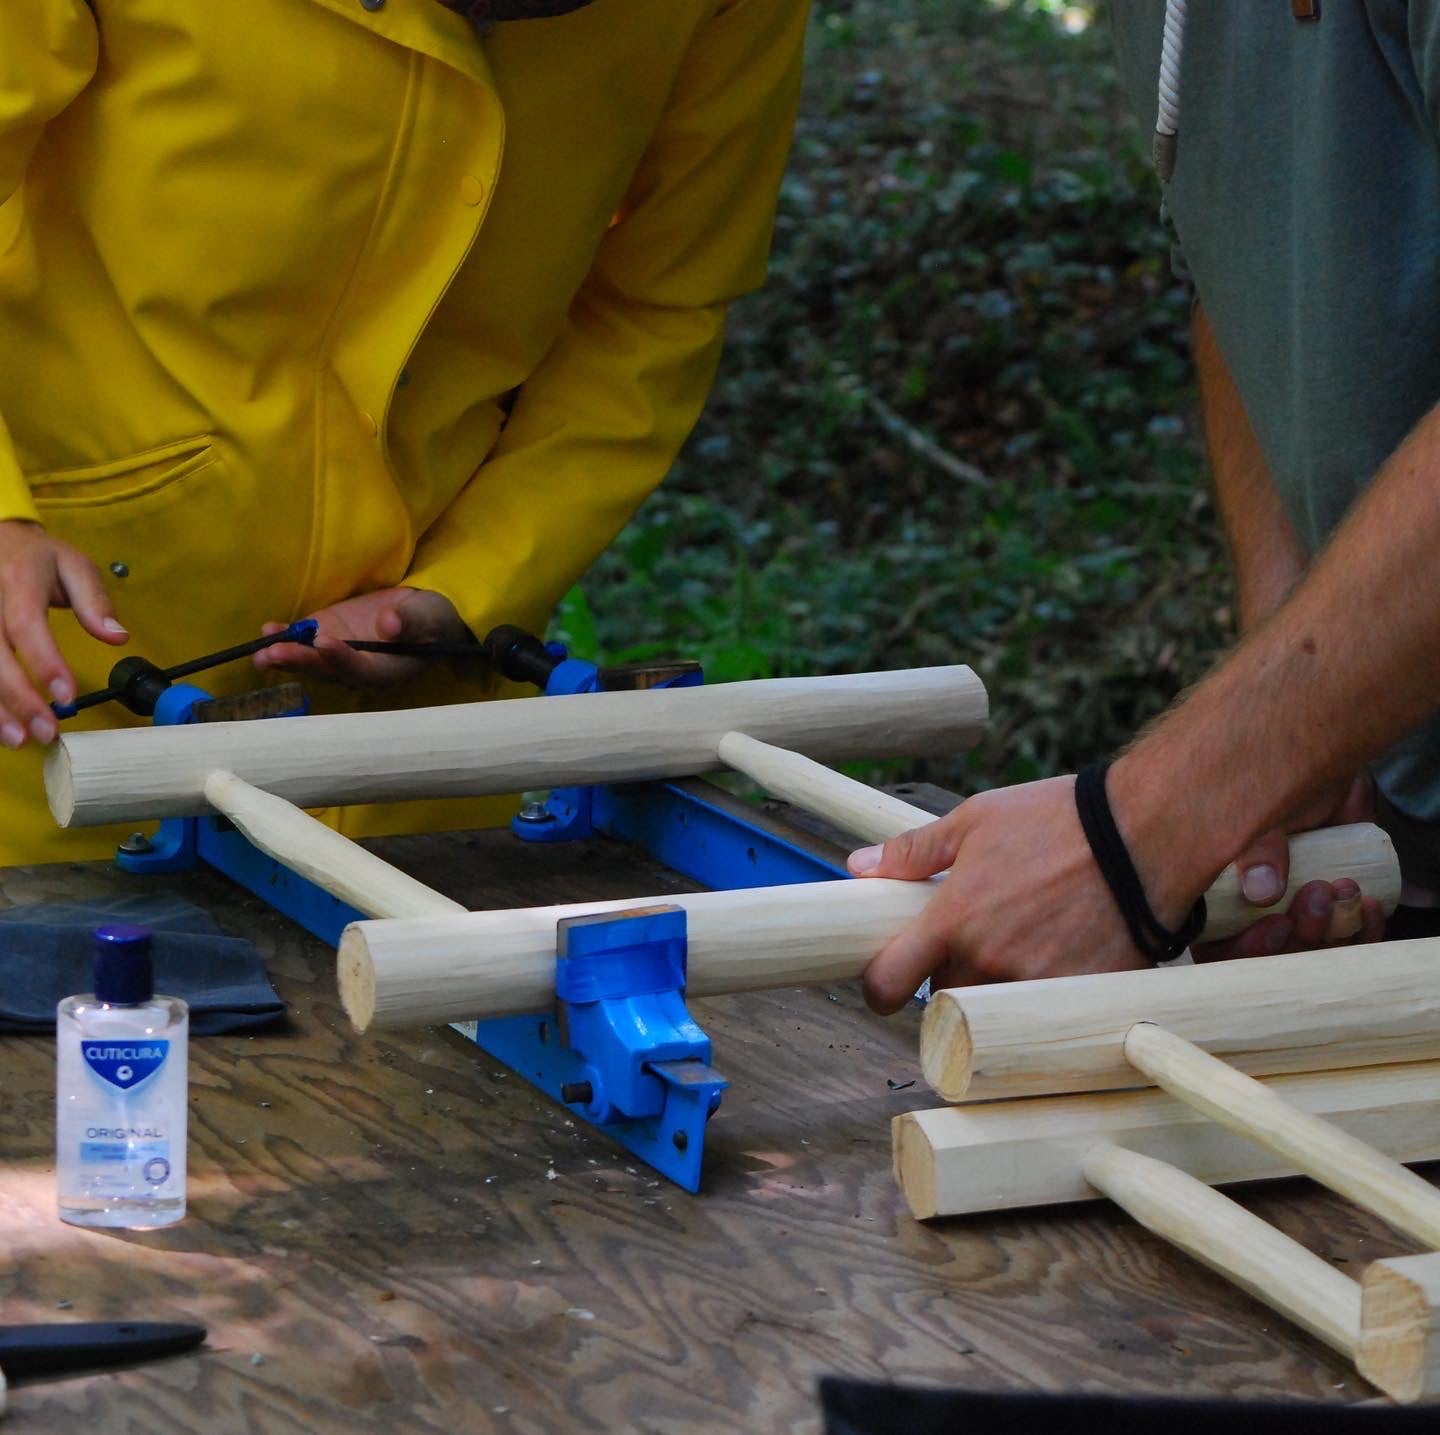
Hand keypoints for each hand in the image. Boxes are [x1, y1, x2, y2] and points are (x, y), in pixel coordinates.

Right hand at [0, 519, 126, 747]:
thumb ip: (94, 601)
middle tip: (44, 731)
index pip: (26, 625)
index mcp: (17, 580)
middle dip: (18, 698)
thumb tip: (117, 636)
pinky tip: (0, 723)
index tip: (67, 696)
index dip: (44, 662)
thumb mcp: (74, 566)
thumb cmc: (36, 557)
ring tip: (19, 738)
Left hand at [254, 587, 471, 689]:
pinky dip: (285, 639)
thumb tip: (390, 624)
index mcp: (385, 672)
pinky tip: (267, 630)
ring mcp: (339, 656)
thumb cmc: (430, 620)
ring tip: (261, 652)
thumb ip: (410, 621)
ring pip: (310, 662)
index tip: (324, 642)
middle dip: (300, 662)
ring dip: (285, 657)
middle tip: (275, 653)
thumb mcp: (427, 618)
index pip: (360, 670)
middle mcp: (357, 671)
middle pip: (326, 671)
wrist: (423, 616)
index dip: (341, 658)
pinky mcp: (327, 639)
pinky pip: (304, 644)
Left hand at [848, 776, 1157, 1013]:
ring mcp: (1037, 984)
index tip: (886, 988)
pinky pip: (1047, 1014)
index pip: (890, 981)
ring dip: (996, 992)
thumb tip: (858, 866)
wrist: (1143, 832)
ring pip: (995, 1012)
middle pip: (945, 998)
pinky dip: (1047, 997)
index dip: (879, 991)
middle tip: (975, 944)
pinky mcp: (1083, 998)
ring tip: (1022, 949)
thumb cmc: (1057, 819)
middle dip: (950, 978)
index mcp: (954, 918)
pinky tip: (1063, 961)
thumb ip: (913, 851)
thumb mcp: (974, 819)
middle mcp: (989, 960)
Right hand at [1194, 773, 1386, 959]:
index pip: (1216, 948)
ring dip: (1333, 929)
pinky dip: (1363, 930)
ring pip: (1310, 952)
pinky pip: (1348, 941)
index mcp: (1213, 896)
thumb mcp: (1254, 808)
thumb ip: (1252, 845)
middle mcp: (1249, 912)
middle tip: (1317, 896)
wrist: (1317, 761)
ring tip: (1343, 887)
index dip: (1245, 950)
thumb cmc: (1268, 780)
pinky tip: (1368, 903)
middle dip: (1300, 938)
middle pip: (1267, 959)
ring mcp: (1292, 912)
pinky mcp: (1332, 910)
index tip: (1276, 927)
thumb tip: (1261, 892)